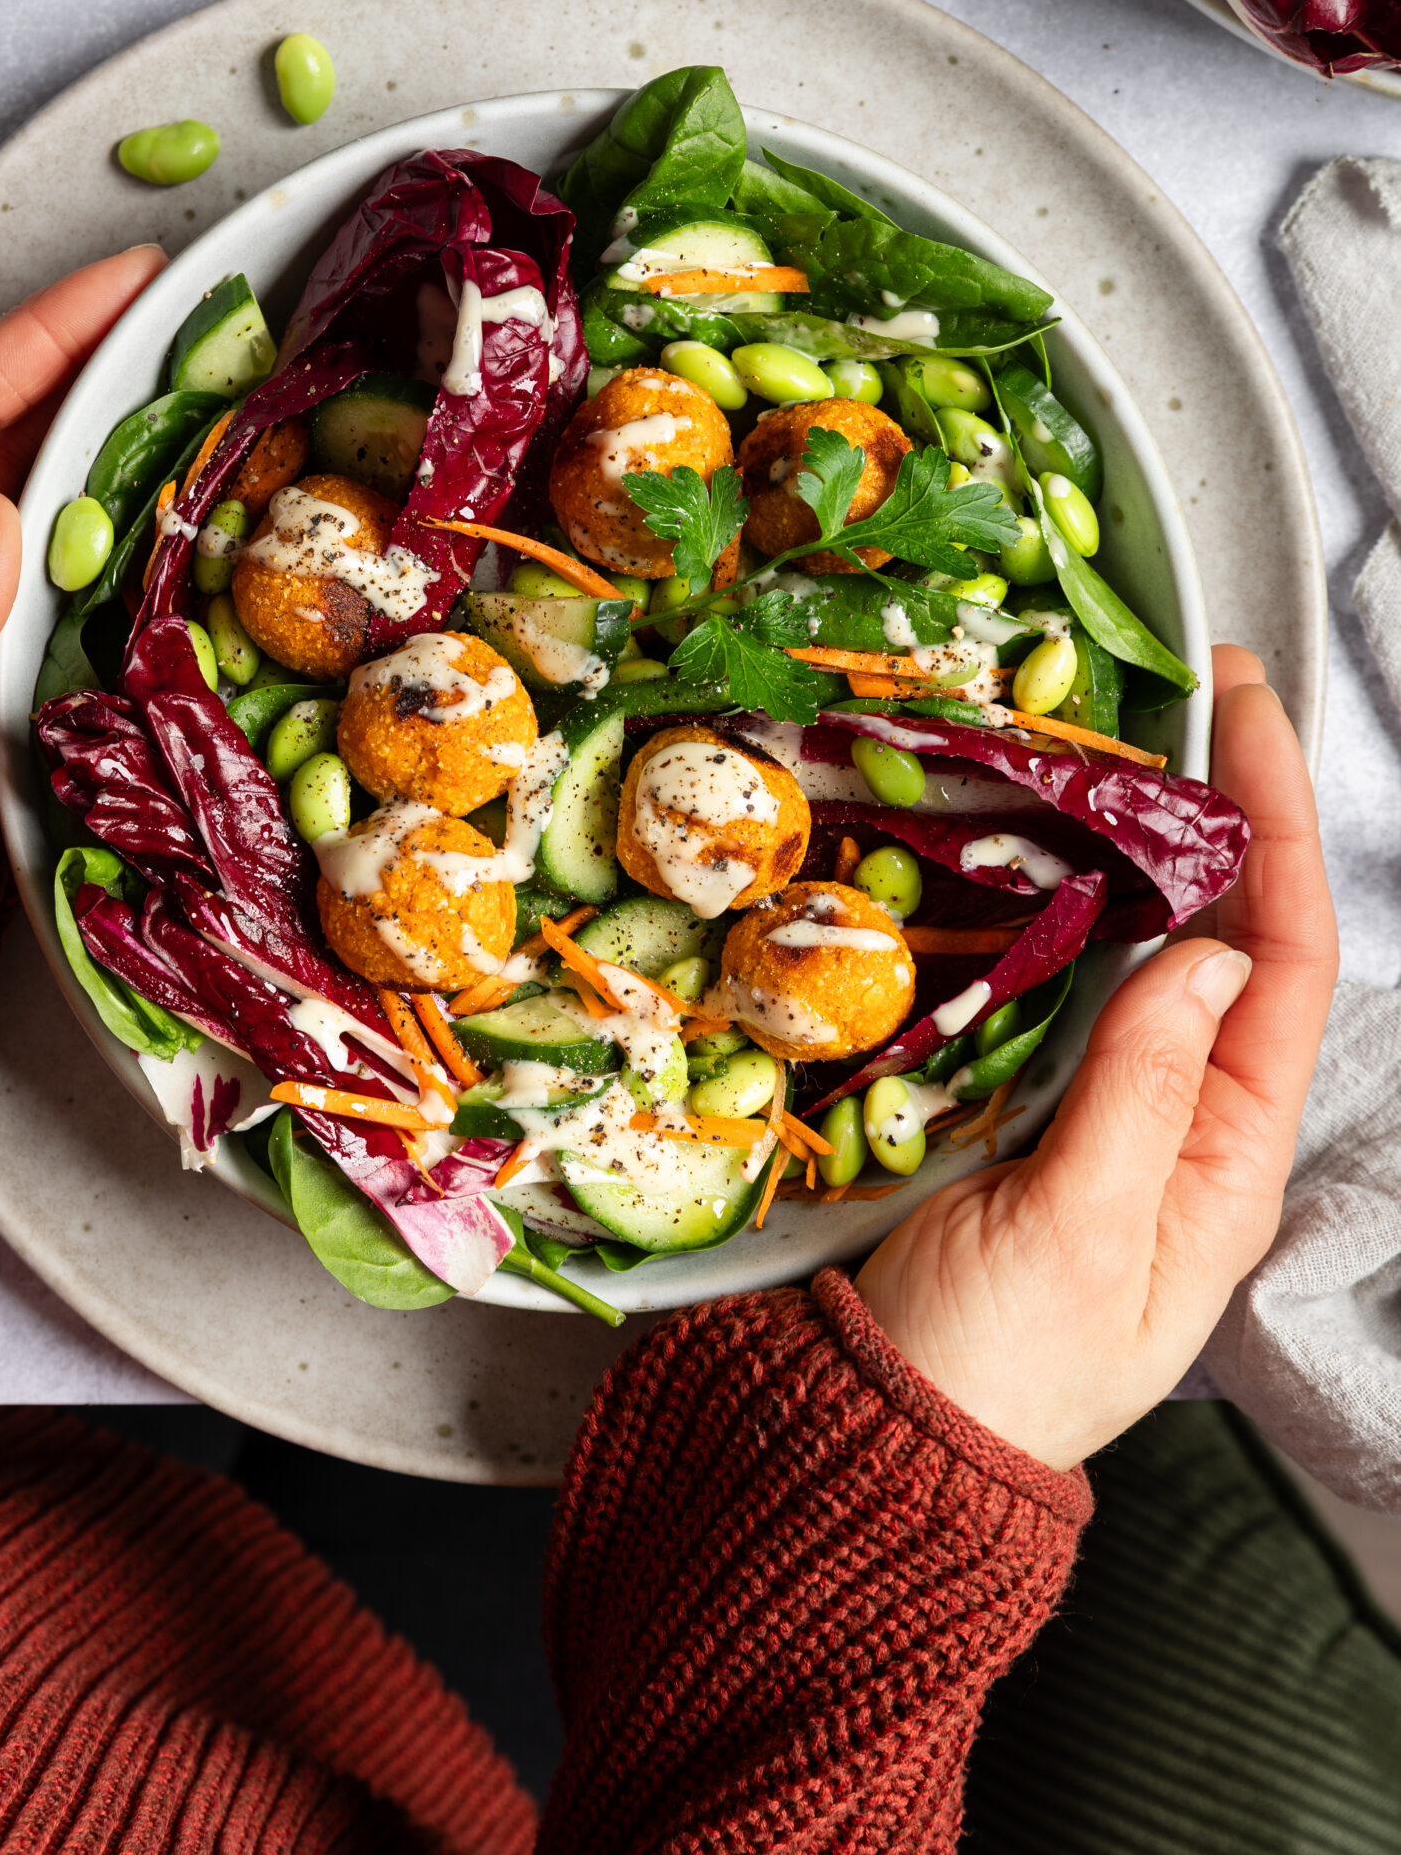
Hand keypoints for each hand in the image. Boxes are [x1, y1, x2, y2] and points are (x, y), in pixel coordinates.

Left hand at [0, 246, 166, 687]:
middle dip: (87, 365)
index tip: (136, 278)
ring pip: (28, 502)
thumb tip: (0, 519)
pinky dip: (108, 541)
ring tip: (195, 409)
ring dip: (107, 446)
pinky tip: (163, 539)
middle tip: (188, 329)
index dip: (46, 331)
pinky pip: (48, 582)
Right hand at [855, 646, 1336, 1472]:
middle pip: (1221, 934)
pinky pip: (1044, 980)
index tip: (1243, 707)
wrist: (856, 1448)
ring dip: (1122, 840)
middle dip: (1213, 808)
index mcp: (1223, 1162)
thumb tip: (1207, 950)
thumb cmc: (981, 1370)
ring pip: (1129, 945)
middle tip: (1175, 688)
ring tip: (1098, 735)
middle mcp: (1174, 1123)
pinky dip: (1036, 900)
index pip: (1280, 961)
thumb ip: (1142, 1090)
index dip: (1274, 824)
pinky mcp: (1003, 1105)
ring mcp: (1088, 1109)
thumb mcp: (1073, 1235)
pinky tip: (1005, 842)